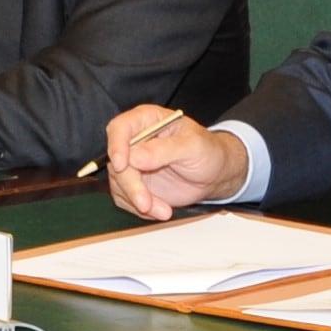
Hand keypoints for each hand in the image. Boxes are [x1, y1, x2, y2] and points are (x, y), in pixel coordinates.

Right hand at [105, 105, 249, 220]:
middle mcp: (136, 140)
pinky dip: (140, 209)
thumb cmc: (207, 151)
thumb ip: (165, 149)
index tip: (122, 165)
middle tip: (146, 203)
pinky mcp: (135, 184)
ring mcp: (133, 164)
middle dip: (131, 185)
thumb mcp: (193, 146)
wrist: (214, 175)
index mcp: (148, 120)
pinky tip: (161, 209)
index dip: (117, 145)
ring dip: (137, 201)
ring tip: (164, 210)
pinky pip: (125, 199)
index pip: (121, 127)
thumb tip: (135, 156)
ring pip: (119, 183)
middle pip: (117, 161)